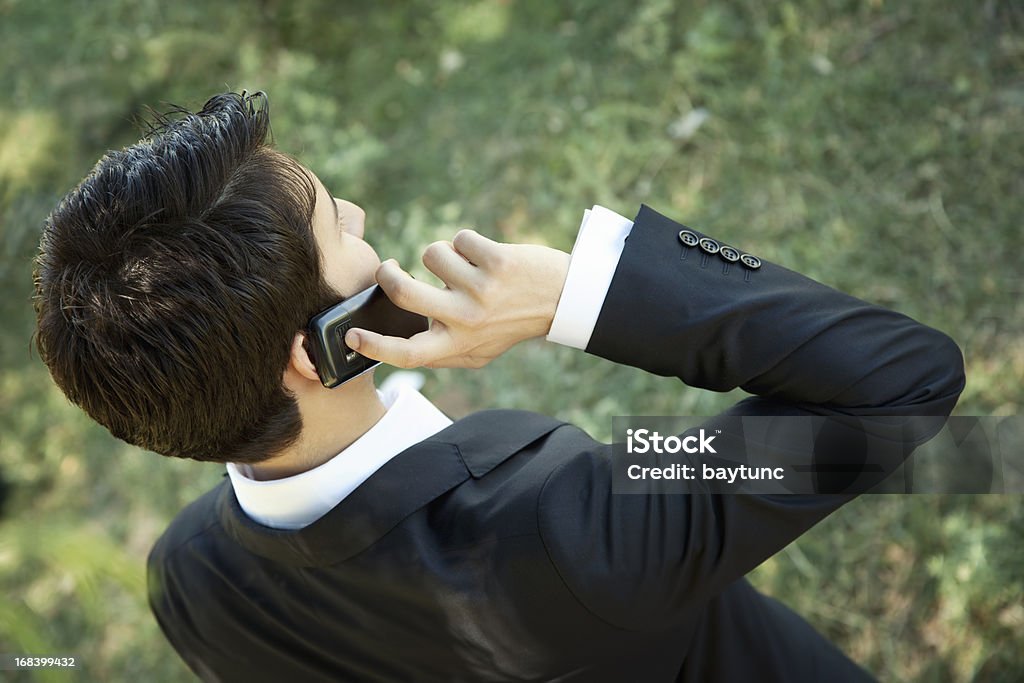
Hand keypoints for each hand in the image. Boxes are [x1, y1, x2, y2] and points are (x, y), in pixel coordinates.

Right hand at [345, 230, 569, 368]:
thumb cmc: (511, 324)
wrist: (563, 299)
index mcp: (458, 345)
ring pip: (432, 253)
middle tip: (390, 268)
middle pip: (403, 291)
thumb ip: (441, 351)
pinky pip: (461, 238)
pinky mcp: (498, 262)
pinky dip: (470, 242)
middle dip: (388, 272)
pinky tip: (487, 256)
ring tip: (465, 265)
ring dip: (443, 253)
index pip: (409, 355)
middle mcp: (467, 321)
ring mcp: (482, 291)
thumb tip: (395, 350)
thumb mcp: (478, 350)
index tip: (352, 337)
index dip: (375, 347)